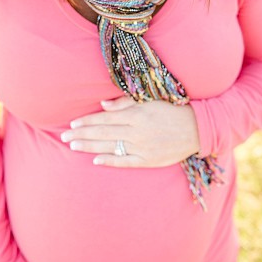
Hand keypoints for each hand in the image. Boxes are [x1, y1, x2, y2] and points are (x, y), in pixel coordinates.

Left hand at [61, 96, 200, 167]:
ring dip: (90, 147)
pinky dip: (110, 161)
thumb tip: (102, 104)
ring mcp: (143, 147)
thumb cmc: (175, 110)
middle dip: (82, 134)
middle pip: (103, 132)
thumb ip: (126, 102)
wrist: (198, 129)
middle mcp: (137, 131)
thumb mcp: (152, 101)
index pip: (106, 118)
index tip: (73, 124)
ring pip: (110, 147)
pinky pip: (125, 161)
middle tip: (64, 137)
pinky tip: (96, 160)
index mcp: (138, 114)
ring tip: (73, 146)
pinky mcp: (149, 160)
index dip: (87, 121)